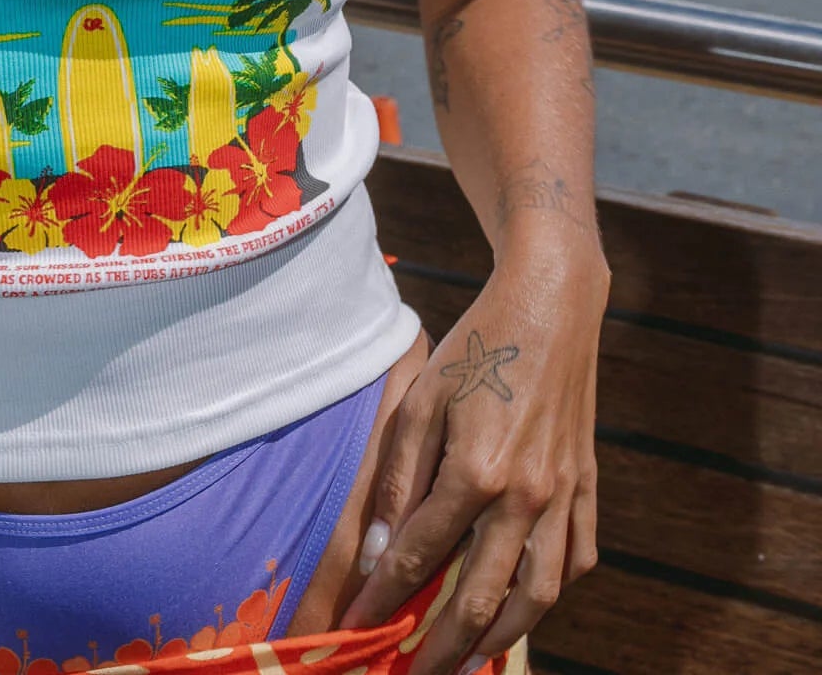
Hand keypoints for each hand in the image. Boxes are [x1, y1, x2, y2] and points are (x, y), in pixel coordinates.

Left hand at [339, 237, 606, 673]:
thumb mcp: (421, 400)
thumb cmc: (477, 345)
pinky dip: (555, 590)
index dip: (382, 600)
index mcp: (477, 472)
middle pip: (482, 598)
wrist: (551, 303)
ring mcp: (564, 494)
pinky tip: (530, 601)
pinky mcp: (588, 484)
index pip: (420, 559)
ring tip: (469, 658)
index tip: (354, 630)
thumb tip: (382, 555)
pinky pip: (579, 557)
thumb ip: (399, 482)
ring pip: (540, 595)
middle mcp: (527, 496)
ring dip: (503, 637)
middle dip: (443, 648)